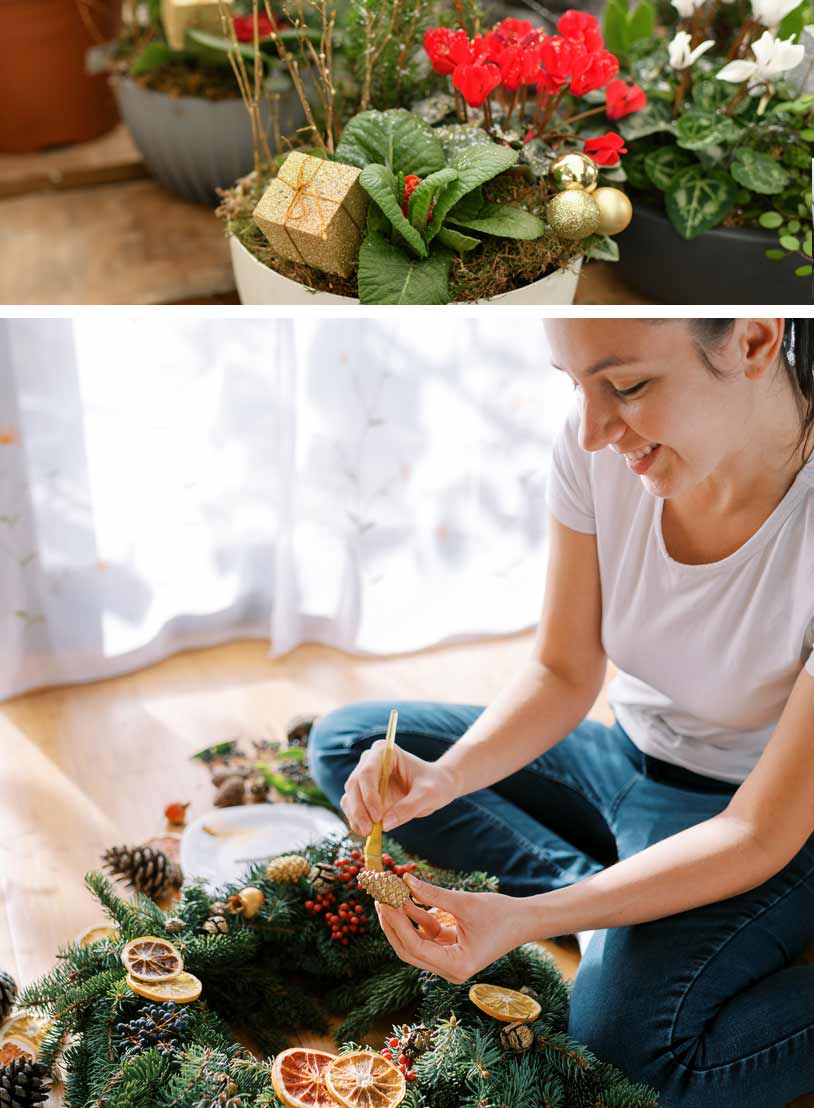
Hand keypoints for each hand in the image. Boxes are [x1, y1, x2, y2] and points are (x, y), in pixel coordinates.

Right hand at [340, 743, 458, 836]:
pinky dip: (357, 821)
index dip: (368, 795)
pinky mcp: (364, 794)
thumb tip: (384, 825)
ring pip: (350, 798)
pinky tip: (368, 833)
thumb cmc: (435, 784)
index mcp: (384, 751)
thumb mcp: (428, 795)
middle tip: (369, 831)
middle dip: (359, 810)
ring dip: (355, 817)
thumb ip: (408, 807)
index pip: (367, 772)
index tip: (377, 816)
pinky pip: (353, 808)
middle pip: (354, 785)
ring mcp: (365, 778)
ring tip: (369, 834)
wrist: (438, 786)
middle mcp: (370, 761)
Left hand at [375, 873, 534, 984]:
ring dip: (402, 919)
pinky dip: (416, 918)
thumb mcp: (465, 903)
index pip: (414, 948)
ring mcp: (448, 961)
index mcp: (455, 967)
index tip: (383, 901)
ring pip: (414, 943)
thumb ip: (434, 895)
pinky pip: (426, 935)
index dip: (396, 924)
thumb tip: (405, 882)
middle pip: (409, 950)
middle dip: (392, 924)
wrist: (525, 921)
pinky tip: (406, 898)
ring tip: (388, 894)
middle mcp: (449, 970)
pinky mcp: (450, 950)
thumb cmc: (501, 915)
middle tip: (378, 898)